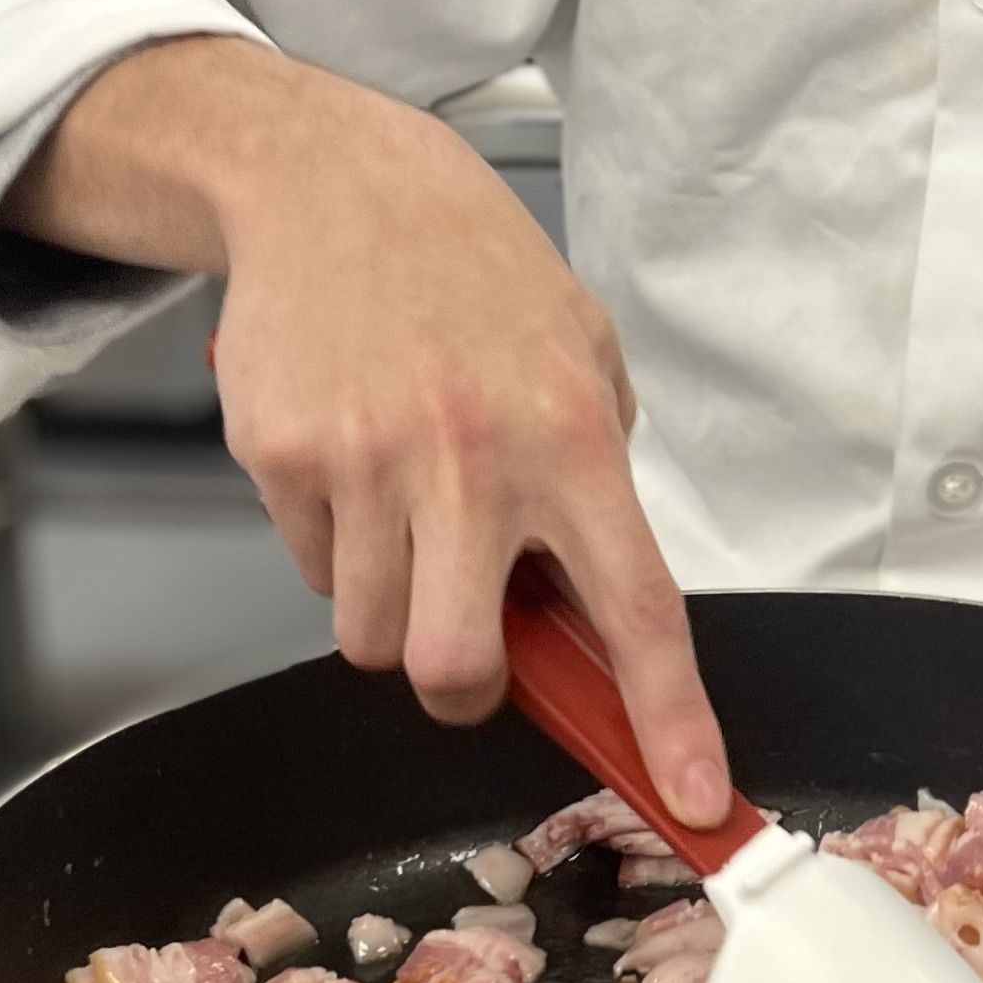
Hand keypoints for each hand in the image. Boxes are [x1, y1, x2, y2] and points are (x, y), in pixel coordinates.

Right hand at [5, 39, 729, 816]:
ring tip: (403, 508)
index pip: (638, 608)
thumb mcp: (580, 355)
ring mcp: (368, 463)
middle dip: (461, 685)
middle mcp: (474, 460)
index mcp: (573, 439)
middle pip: (457, 667)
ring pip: (370, 636)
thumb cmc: (474, 276)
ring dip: (390, 607)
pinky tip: (349, 462)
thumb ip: (593, 481)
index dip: (671, 718)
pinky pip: (308, 570)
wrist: (337, 184)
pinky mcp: (283, 458)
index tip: (698, 798)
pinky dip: (331, 547)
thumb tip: (587, 612)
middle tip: (466, 638)